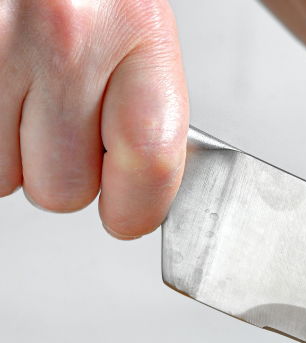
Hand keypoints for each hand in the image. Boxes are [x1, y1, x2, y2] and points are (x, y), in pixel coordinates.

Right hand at [0, 0, 187, 237]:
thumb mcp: (137, 31)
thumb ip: (145, 111)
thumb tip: (140, 195)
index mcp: (137, 32)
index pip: (151, 163)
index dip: (135, 206)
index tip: (126, 210)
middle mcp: (65, 37)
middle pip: (63, 189)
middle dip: (59, 166)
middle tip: (56, 114)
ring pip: (2, 179)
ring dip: (7, 148)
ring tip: (18, 89)